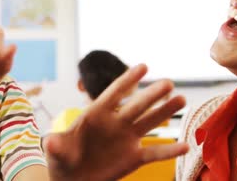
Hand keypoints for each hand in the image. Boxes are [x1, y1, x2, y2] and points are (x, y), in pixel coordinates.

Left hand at [44, 64, 188, 180]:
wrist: (73, 179)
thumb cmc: (62, 158)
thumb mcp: (57, 151)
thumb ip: (56, 145)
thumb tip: (50, 142)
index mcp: (96, 114)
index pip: (114, 93)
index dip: (128, 80)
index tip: (144, 66)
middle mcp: (115, 123)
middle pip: (136, 106)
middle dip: (151, 95)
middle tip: (169, 83)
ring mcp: (126, 138)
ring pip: (149, 122)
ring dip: (164, 112)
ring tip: (181, 100)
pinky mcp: (133, 157)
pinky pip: (154, 152)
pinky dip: (169, 150)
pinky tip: (185, 146)